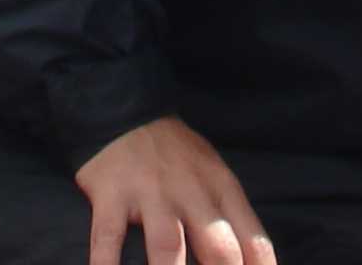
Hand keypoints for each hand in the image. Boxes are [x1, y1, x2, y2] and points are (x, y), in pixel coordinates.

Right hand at [74, 115, 274, 264]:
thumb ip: (232, 219)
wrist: (127, 112)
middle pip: (218, 248)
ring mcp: (151, 193)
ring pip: (168, 247)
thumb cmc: (177, 156)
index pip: (253, 240)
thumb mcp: (214, 175)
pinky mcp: (112, 195)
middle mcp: (191, 191)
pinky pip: (109, 239)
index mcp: (222, 188)